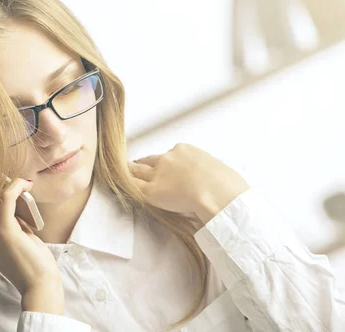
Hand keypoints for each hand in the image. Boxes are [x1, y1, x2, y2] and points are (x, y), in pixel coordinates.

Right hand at [0, 178, 63, 311]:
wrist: (39, 285)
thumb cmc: (32, 263)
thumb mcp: (17, 239)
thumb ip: (11, 222)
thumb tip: (16, 199)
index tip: (1, 179)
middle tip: (10, 178)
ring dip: (8, 185)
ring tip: (22, 183)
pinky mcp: (4, 231)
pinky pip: (6, 199)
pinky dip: (15, 187)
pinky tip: (26, 184)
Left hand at [128, 143, 249, 224]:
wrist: (220, 195)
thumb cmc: (226, 185)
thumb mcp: (215, 168)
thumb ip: (203, 170)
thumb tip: (205, 179)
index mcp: (184, 150)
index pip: (168, 155)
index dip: (163, 163)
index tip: (162, 167)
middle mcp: (168, 158)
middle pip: (149, 160)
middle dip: (142, 164)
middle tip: (134, 165)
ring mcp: (158, 174)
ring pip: (138, 170)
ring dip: (130, 171)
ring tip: (122, 172)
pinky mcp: (152, 191)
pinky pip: (134, 187)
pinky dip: (126, 185)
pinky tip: (119, 185)